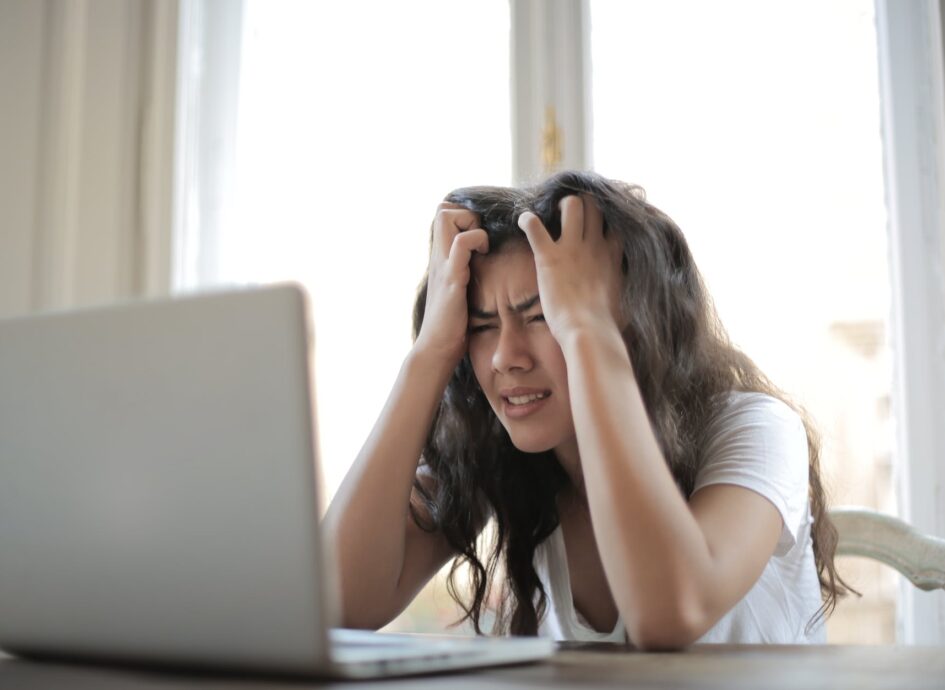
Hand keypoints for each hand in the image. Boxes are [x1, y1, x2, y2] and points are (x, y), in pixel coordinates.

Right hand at [414, 202, 488, 366]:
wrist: (436, 349)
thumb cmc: (451, 326)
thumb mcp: (457, 291)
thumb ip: (463, 274)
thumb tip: (482, 268)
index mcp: (440, 259)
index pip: (443, 214)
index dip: (463, 215)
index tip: (480, 236)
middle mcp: (438, 257)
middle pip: (442, 209)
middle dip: (466, 214)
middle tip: (481, 238)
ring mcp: (443, 266)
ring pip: (446, 218)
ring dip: (471, 224)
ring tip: (482, 247)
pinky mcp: (451, 278)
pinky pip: (460, 244)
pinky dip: (476, 240)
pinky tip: (483, 256)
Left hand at [517, 195, 622, 341]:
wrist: (589, 332)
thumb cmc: (607, 325)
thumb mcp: (626, 301)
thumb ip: (624, 287)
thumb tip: (631, 295)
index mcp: (613, 255)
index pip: (615, 222)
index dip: (607, 217)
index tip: (598, 222)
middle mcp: (594, 245)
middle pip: (594, 205)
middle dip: (583, 204)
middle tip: (571, 214)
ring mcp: (572, 249)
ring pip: (572, 205)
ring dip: (560, 205)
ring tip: (552, 214)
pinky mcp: (549, 257)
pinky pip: (534, 226)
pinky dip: (527, 220)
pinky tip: (523, 221)